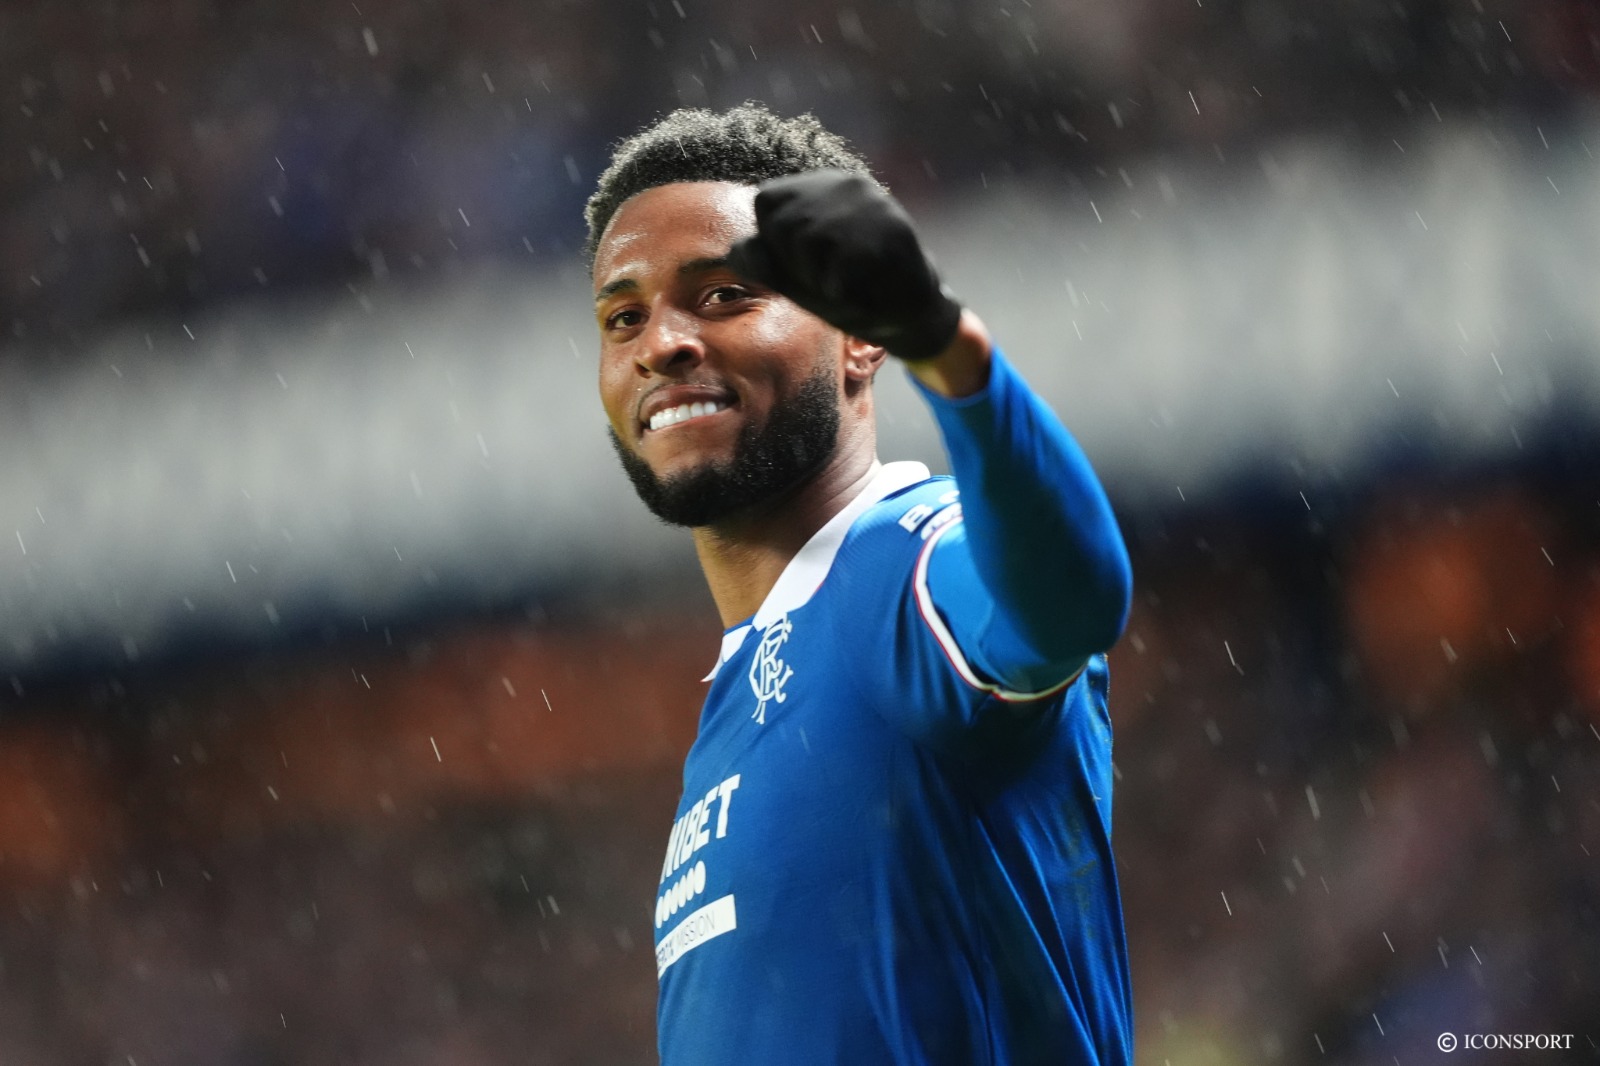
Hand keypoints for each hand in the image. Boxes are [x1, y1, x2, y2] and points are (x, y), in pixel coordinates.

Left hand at [726, 170, 962, 361]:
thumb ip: (765, 263)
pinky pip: (840, 269)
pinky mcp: (895, 232)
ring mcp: (874, 204)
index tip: (807, 266)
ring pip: (810, 241)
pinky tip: (866, 291)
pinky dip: (845, 293)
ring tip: (850, 283)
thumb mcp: (798, 279)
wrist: (913, 315)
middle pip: (784, 223)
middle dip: (798, 266)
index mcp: (822, 188)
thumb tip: (732, 252)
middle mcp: (847, 184)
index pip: (767, 201)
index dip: (775, 244)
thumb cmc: (850, 293)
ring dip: (822, 280)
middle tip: (833, 278)